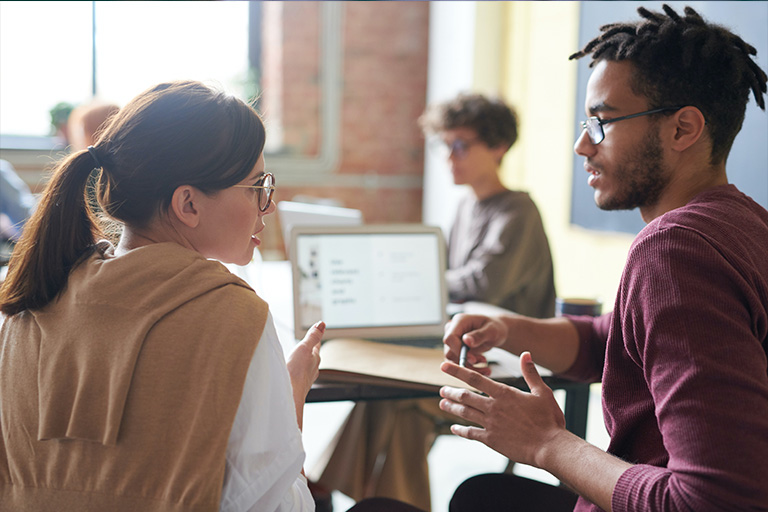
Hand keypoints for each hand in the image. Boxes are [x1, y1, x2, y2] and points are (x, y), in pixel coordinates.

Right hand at [286, 321, 324, 401]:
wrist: (290, 394)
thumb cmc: (296, 372)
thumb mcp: (304, 348)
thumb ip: (312, 336)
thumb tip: (322, 324)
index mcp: (315, 358)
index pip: (316, 344)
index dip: (316, 336)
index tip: (319, 329)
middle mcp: (313, 369)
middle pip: (313, 356)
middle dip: (310, 350)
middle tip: (309, 343)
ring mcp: (306, 379)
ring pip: (307, 367)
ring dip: (304, 361)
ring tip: (301, 358)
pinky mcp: (299, 386)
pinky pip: (300, 375)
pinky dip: (297, 371)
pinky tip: (294, 374)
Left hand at [438, 351, 566, 466]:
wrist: (549, 447)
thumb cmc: (549, 419)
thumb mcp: (542, 392)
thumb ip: (530, 373)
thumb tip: (525, 354)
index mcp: (504, 394)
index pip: (475, 378)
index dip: (457, 371)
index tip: (444, 366)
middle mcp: (493, 407)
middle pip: (465, 396)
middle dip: (451, 391)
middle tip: (442, 389)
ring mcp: (490, 424)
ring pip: (465, 413)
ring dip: (452, 407)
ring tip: (442, 403)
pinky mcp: (491, 440)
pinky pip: (471, 433)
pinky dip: (461, 430)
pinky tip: (454, 428)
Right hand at [443, 313, 507, 375]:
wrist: (495, 332)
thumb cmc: (495, 328)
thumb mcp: (491, 330)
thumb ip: (479, 335)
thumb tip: (466, 341)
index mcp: (459, 321)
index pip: (450, 338)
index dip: (458, 350)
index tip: (473, 359)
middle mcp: (452, 330)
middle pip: (449, 351)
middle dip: (466, 360)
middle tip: (483, 360)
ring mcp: (453, 341)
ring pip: (453, 360)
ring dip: (469, 366)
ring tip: (485, 362)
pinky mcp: (455, 350)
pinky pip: (457, 363)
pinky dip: (469, 368)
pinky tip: (482, 368)